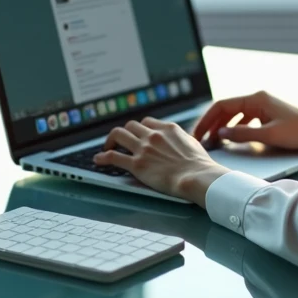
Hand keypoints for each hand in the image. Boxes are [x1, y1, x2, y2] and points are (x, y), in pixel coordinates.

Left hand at [95, 117, 230, 206]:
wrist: (197, 177)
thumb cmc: (199, 165)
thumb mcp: (191, 143)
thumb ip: (180, 139)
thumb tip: (178, 141)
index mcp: (167, 128)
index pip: (146, 121)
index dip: (139, 128)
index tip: (137, 135)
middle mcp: (153, 135)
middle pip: (130, 126)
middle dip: (125, 133)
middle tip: (121, 142)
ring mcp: (143, 148)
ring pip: (118, 135)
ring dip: (110, 140)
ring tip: (107, 148)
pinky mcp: (136, 164)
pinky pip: (113, 156)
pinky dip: (103, 157)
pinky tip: (98, 160)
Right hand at [192, 91, 297, 150]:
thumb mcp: (268, 135)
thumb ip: (242, 134)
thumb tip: (220, 133)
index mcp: (256, 98)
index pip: (222, 105)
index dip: (207, 119)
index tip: (197, 133)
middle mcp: (258, 98)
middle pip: (227, 108)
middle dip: (212, 123)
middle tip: (201, 139)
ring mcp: (263, 105)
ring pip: (235, 114)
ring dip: (223, 126)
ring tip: (214, 140)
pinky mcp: (269, 114)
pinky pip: (246, 118)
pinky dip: (236, 127)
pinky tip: (232, 137)